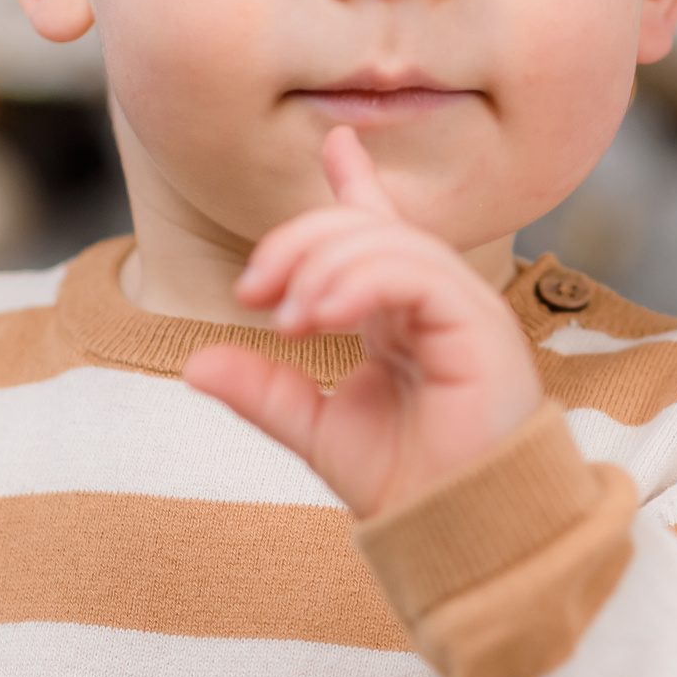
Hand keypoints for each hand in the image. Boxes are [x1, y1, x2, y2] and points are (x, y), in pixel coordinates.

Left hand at [183, 127, 545, 518]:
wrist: (460, 535)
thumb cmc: (408, 484)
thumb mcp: (318, 430)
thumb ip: (264, 392)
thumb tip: (194, 364)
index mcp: (405, 315)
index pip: (381, 230)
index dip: (358, 183)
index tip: (337, 141)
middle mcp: (438, 301)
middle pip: (367, 230)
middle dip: (300, 241)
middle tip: (252, 288)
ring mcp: (464, 309)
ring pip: (391, 242)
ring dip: (324, 267)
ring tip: (286, 318)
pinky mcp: (481, 326)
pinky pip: (417, 273)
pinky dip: (361, 282)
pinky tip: (321, 315)